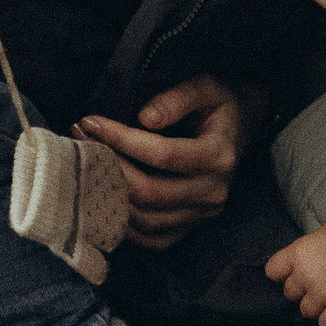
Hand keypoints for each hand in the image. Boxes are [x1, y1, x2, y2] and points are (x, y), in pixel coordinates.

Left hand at [79, 74, 253, 248]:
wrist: (242, 127)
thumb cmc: (220, 103)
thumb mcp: (206, 87)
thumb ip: (177, 98)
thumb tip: (144, 118)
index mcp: (219, 156)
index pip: (163, 155)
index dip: (123, 139)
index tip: (91, 122)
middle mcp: (213, 192)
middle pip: (151, 193)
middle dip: (110, 167)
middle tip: (82, 141)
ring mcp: (202, 214)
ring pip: (147, 220)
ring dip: (110, 195)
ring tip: (87, 165)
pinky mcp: (190, 227)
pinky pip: (152, 239)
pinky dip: (124, 224)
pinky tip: (105, 196)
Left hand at [264, 217, 325, 325]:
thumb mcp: (324, 233)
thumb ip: (310, 250)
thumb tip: (308, 258)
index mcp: (299, 253)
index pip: (273, 271)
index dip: (282, 274)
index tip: (291, 274)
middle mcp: (306, 275)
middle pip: (290, 294)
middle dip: (301, 290)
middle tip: (316, 284)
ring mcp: (323, 294)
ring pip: (306, 311)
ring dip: (316, 306)